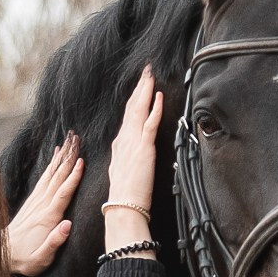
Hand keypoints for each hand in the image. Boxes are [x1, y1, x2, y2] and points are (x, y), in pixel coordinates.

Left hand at [6, 131, 83, 276]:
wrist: (4, 256)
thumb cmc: (26, 260)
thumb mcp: (42, 259)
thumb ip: (54, 242)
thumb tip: (67, 225)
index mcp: (47, 218)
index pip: (62, 193)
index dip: (72, 177)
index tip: (81, 161)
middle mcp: (41, 206)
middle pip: (57, 177)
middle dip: (68, 157)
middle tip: (77, 139)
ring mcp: (36, 202)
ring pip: (51, 174)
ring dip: (61, 156)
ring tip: (69, 140)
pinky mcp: (32, 202)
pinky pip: (44, 179)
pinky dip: (52, 165)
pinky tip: (56, 155)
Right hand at [103, 65, 162, 232]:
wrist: (123, 206)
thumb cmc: (125, 194)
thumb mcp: (123, 170)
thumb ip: (127, 157)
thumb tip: (131, 153)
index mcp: (119, 144)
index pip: (127, 115)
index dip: (134, 98)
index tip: (140, 85)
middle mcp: (123, 139)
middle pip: (131, 107)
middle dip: (139, 87)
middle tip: (146, 70)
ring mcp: (132, 142)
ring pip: (138, 110)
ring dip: (145, 91)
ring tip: (150, 75)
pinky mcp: (143, 149)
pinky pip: (149, 124)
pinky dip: (154, 109)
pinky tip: (158, 96)